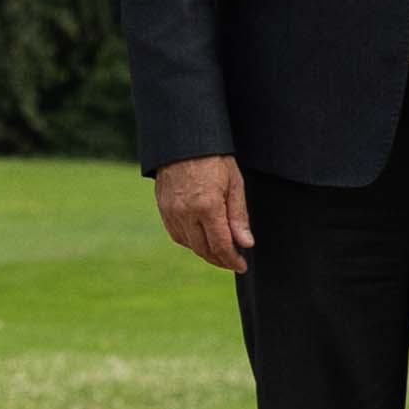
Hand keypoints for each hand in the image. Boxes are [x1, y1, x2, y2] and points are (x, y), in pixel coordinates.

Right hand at [152, 154, 254, 272]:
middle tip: (234, 263)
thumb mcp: (235, 184)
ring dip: (206, 253)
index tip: (242, 265)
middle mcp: (186, 213)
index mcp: (207, 206)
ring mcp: (171, 212)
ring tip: (221, 253)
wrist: (183, 143)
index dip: (232, 259)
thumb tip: (245, 243)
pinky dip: (191, 242)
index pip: (221, 244)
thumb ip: (239, 216)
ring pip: (189, 244)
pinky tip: (203, 240)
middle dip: (220, 260)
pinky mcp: (163, 210)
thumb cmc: (214, 160)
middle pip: (203, 249)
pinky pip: (177, 234)